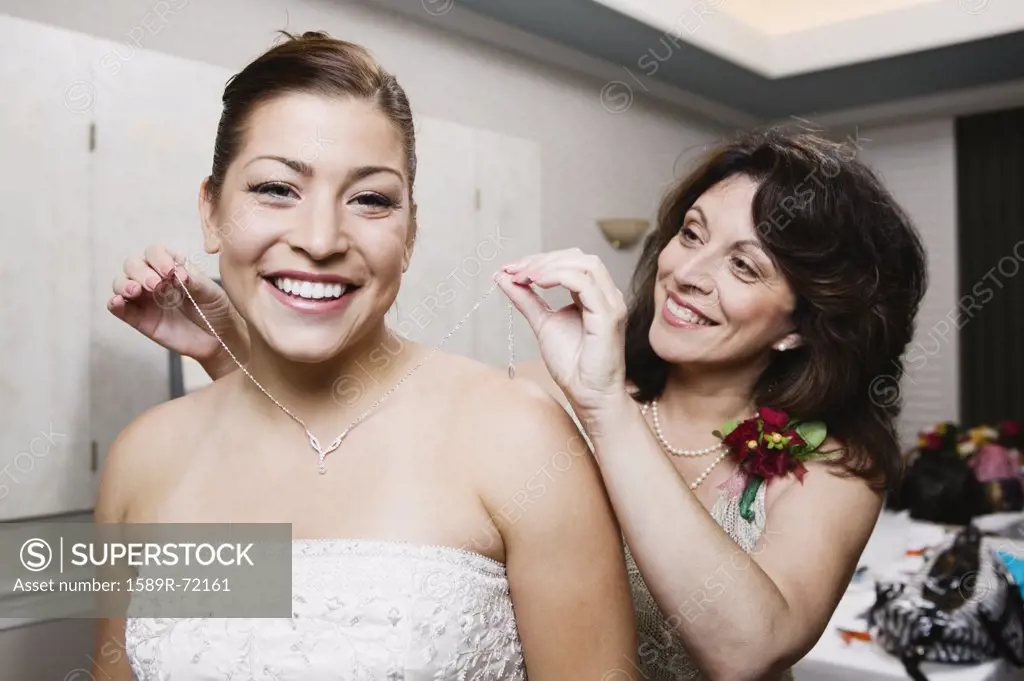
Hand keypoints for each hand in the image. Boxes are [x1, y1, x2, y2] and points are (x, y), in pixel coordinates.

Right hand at [107, 245, 246, 371]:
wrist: (219, 338)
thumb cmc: (216, 309)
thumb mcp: (210, 292)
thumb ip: (193, 281)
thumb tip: (175, 273)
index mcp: (172, 267)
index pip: (155, 252)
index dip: (159, 258)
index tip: (170, 271)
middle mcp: (154, 279)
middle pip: (134, 264)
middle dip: (141, 271)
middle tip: (156, 284)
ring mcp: (145, 299)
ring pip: (121, 282)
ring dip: (124, 283)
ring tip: (136, 291)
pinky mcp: (139, 319)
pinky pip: (119, 308)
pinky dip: (114, 303)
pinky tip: (118, 301)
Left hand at [497, 248, 627, 413]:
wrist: (588, 396)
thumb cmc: (572, 366)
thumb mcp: (542, 324)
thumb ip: (526, 299)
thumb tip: (503, 277)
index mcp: (594, 296)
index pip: (570, 262)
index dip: (539, 260)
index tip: (510, 268)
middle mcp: (606, 295)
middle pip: (578, 257)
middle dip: (543, 259)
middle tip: (515, 270)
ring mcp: (610, 304)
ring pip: (584, 265)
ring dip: (549, 265)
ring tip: (524, 276)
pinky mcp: (608, 316)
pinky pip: (584, 283)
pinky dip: (558, 276)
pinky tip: (537, 283)